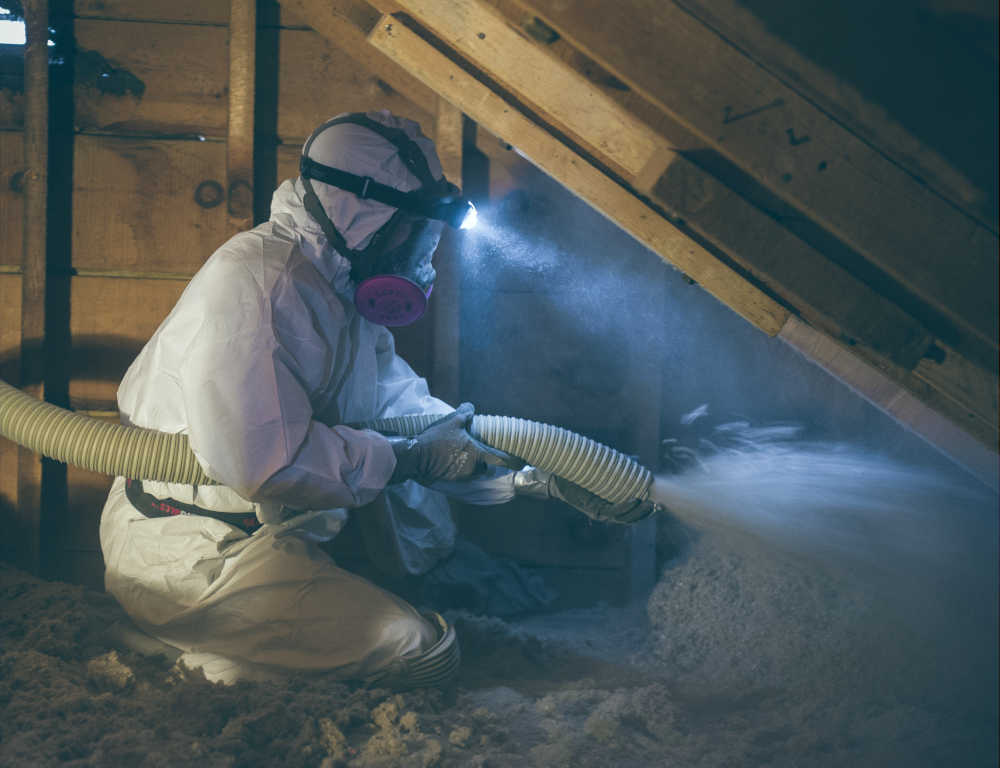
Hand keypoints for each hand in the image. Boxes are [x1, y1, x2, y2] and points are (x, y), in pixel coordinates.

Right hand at [389, 403, 524, 484]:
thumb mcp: (452, 421)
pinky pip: (460, 475)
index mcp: (478, 454)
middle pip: (485, 468)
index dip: (513, 461)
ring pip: (472, 472)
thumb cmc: (438, 438)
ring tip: (460, 455)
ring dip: (471, 466)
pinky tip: (449, 460)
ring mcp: (461, 476)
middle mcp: (473, 468)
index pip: (501, 459)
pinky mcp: (450, 480)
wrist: (417, 457)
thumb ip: (465, 414)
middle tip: (476, 452)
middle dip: (484, 462)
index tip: (522, 463)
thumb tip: (470, 407)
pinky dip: (458, 468)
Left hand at [549, 475, 659, 523]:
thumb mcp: (606, 467)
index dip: (647, 510)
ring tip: (648, 504)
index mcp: (611, 503)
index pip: (633, 511)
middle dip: (646, 513)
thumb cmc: (582, 471)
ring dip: (638, 511)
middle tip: (659, 506)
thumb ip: (622, 466)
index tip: (660, 504)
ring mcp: (600, 512)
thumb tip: (639, 460)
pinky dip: (624, 507)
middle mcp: (607, 511)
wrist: (560, 473)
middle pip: (631, 517)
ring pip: (623, 517)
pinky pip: (612, 511)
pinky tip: (634, 500)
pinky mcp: (593, 509)